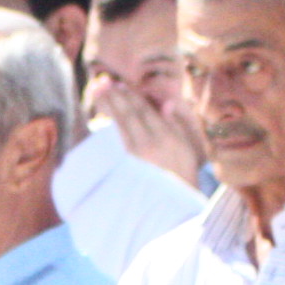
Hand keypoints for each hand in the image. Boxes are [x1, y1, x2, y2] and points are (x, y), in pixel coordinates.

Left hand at [86, 73, 205, 187]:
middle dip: (116, 96)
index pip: (146, 110)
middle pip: (130, 114)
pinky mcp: (129, 165)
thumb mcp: (187, 146)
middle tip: (102, 83)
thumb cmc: (183, 172)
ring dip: (108, 106)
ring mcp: (138, 155)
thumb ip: (176, 123)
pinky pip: (118, 138)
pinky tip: (103, 115)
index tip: (120, 85)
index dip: (132, 95)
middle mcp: (152, 143)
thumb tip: (167, 102)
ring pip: (121, 124)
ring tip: (98, 93)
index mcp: (168, 136)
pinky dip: (110, 123)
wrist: (176, 201)